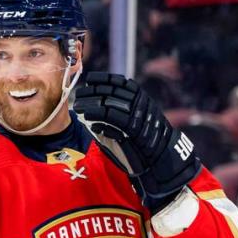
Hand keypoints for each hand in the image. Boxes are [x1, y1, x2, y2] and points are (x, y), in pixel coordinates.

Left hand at [77, 72, 200, 211]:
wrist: (159, 158)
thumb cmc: (143, 140)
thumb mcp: (134, 119)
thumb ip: (120, 110)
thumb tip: (98, 102)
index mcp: (141, 98)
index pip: (120, 83)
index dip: (103, 79)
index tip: (89, 79)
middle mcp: (139, 104)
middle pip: (112, 92)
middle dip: (93, 91)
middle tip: (78, 93)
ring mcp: (136, 116)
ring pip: (110, 105)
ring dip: (91, 105)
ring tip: (78, 107)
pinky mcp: (132, 130)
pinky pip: (112, 120)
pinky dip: (99, 118)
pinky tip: (88, 119)